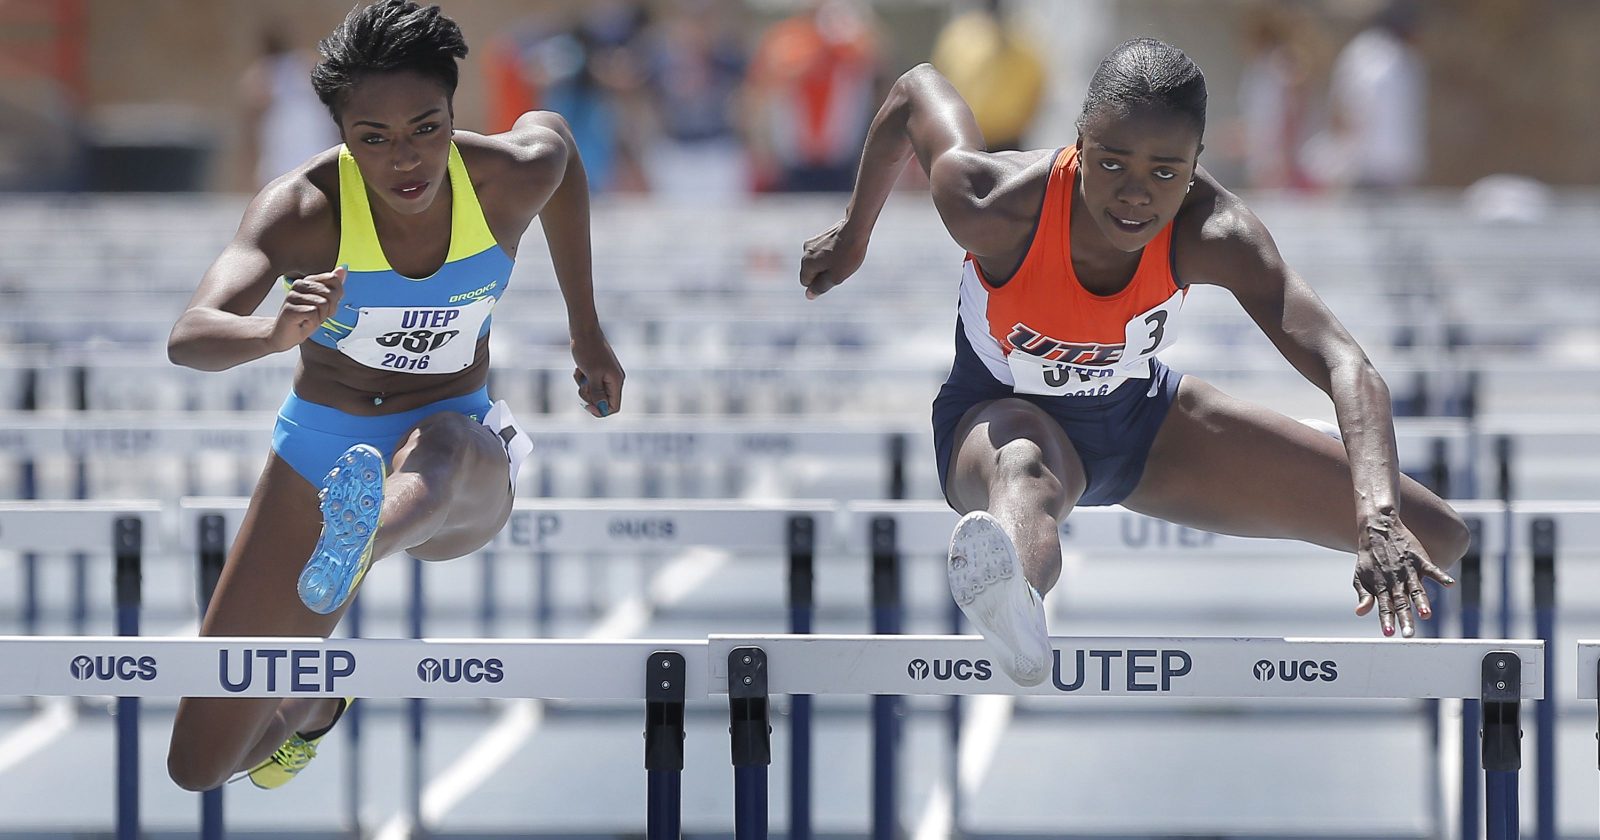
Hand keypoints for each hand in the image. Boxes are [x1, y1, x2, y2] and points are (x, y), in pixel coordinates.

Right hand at [272, 266, 345, 350]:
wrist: (284, 336)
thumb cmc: (304, 319)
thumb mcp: (324, 303)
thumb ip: (333, 287)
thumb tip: (342, 269)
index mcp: (307, 281)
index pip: (333, 279)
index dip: (336, 297)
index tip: (325, 307)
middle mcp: (298, 285)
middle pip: (330, 292)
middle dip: (329, 309)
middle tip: (316, 316)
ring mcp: (292, 296)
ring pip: (323, 304)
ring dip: (320, 317)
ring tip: (308, 320)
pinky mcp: (290, 308)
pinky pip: (314, 313)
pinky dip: (313, 323)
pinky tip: (303, 324)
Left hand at [571, 328, 623, 417]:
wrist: (583, 330)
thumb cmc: (588, 350)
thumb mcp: (591, 374)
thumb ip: (597, 392)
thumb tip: (602, 408)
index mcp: (616, 381)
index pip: (613, 406)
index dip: (600, 410)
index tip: (586, 405)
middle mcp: (614, 379)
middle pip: (603, 400)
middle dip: (589, 396)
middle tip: (582, 386)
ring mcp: (606, 374)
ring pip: (594, 391)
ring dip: (584, 386)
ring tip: (580, 373)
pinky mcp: (598, 369)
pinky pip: (590, 382)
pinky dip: (582, 378)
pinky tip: (579, 368)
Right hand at [799, 219, 867, 299]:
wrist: (856, 228)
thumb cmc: (847, 255)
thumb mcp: (835, 277)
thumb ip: (821, 287)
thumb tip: (809, 295)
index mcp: (806, 263)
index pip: (806, 282)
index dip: (820, 283)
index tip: (835, 275)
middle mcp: (805, 251)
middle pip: (812, 271)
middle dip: (824, 272)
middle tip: (841, 266)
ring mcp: (813, 241)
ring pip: (819, 260)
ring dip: (829, 263)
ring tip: (844, 257)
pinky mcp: (822, 235)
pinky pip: (824, 251)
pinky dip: (832, 253)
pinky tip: (844, 248)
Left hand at [1351, 511, 1455, 637]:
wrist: (1378, 529)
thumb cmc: (1369, 557)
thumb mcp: (1361, 576)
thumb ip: (1364, 595)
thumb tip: (1360, 612)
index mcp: (1381, 587)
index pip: (1384, 607)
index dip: (1387, 620)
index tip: (1388, 634)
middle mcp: (1395, 581)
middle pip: (1401, 603)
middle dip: (1405, 619)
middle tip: (1408, 635)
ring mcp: (1408, 570)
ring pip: (1416, 589)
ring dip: (1421, 602)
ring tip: (1426, 614)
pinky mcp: (1419, 559)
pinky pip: (1432, 569)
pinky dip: (1441, 576)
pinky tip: (1450, 584)